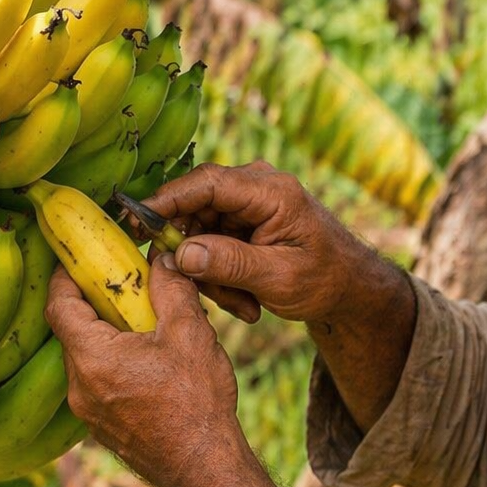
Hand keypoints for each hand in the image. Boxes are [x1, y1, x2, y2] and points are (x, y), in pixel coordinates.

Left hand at [45, 254, 241, 486]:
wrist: (203, 469)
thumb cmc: (196, 402)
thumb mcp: (190, 332)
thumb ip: (171, 289)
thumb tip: (161, 259)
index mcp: (92, 357)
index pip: (58, 305)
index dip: (64, 276)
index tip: (76, 258)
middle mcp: (80, 387)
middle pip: (72, 332)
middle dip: (94, 304)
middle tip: (122, 286)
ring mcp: (89, 412)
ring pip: (87, 359)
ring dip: (107, 336)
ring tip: (145, 324)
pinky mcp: (104, 427)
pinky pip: (99, 384)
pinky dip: (115, 363)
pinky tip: (151, 361)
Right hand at [145, 161, 406, 326]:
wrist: (349, 287)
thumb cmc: (324, 279)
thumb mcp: (278, 277)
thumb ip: (230, 263)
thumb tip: (181, 253)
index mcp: (271, 191)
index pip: (207, 182)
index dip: (168, 200)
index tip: (137, 222)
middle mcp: (256, 187)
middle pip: (195, 209)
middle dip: (197, 257)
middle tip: (215, 295)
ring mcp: (247, 203)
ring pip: (198, 232)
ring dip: (211, 274)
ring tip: (244, 304)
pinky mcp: (240, 220)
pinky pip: (209, 243)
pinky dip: (219, 274)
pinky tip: (245, 299)